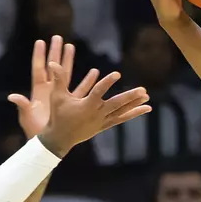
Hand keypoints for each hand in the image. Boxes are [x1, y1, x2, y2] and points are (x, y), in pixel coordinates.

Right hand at [21, 45, 152, 152]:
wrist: (60, 138)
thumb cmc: (57, 116)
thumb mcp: (56, 97)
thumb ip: (58, 79)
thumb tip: (53, 62)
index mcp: (86, 106)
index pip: (98, 92)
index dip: (107, 83)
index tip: (117, 74)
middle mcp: (97, 114)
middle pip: (116, 104)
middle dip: (130, 97)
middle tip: (143, 90)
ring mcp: (102, 121)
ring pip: (122, 113)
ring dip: (135, 106)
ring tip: (147, 98)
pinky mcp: (104, 126)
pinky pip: (121, 119)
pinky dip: (132, 114)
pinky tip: (143, 109)